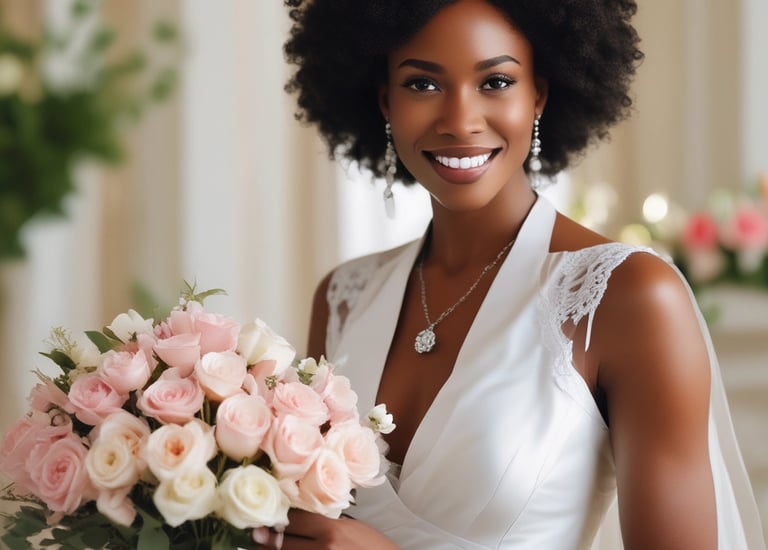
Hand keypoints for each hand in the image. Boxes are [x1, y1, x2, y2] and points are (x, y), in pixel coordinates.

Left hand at [254, 509, 398, 549]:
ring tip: (260, 548)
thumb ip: (326, 525)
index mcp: (332, 530)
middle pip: (284, 543)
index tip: (265, 520)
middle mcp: (324, 549)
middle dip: (267, 540)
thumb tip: (297, 522)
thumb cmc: (374, 548)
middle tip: (254, 536)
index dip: (277, 521)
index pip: (294, 522)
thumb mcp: (352, 528)